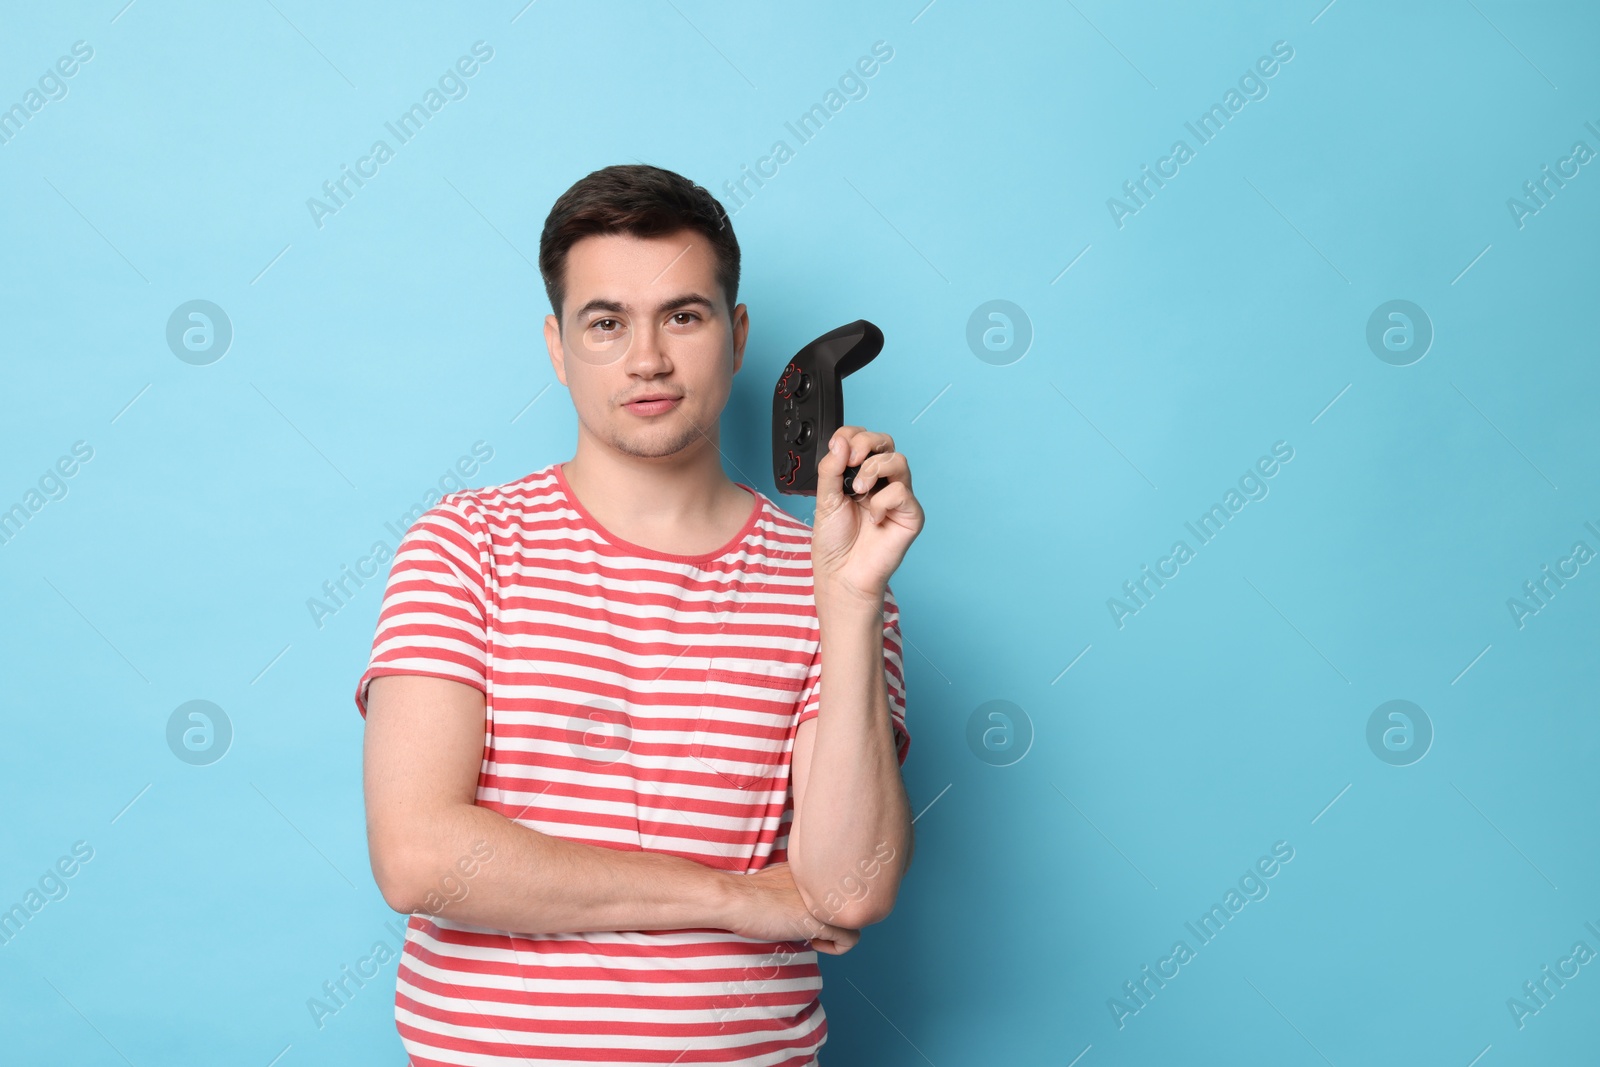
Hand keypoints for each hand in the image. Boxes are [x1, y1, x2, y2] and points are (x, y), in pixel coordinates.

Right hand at [721, 862, 860, 954]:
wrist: (738, 900)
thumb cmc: (750, 893)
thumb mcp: (783, 880)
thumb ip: (802, 886)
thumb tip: (807, 901)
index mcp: (820, 869)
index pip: (844, 886)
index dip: (832, 904)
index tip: (811, 913)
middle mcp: (829, 882)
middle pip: (852, 902)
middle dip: (837, 917)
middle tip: (815, 926)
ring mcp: (828, 902)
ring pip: (855, 919)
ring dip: (838, 932)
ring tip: (814, 935)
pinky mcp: (824, 922)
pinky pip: (852, 939)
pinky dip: (837, 948)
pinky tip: (813, 943)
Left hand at [812, 426, 924, 609]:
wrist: (841, 574)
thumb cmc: (835, 542)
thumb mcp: (824, 499)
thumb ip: (830, 468)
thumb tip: (840, 441)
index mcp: (860, 475)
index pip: (864, 439)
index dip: (853, 436)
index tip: (839, 451)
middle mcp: (882, 482)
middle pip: (885, 442)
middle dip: (865, 444)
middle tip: (849, 463)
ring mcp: (898, 497)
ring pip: (899, 460)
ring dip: (873, 468)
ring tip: (857, 491)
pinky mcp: (910, 515)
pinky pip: (902, 491)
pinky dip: (883, 500)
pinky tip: (873, 517)